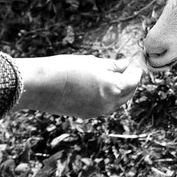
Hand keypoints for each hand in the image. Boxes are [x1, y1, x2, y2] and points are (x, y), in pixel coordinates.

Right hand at [12, 54, 142, 117]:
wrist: (40, 86)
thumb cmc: (66, 69)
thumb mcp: (94, 62)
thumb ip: (113, 65)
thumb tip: (126, 64)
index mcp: (114, 88)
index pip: (134, 80)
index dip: (136, 70)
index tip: (135, 62)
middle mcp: (109, 103)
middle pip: (128, 93)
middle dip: (130, 81)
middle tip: (127, 68)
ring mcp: (98, 112)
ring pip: (117, 101)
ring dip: (120, 90)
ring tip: (114, 75)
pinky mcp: (87, 115)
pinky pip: (105, 106)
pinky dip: (108, 97)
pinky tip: (101, 86)